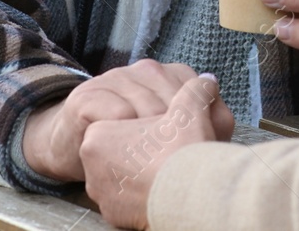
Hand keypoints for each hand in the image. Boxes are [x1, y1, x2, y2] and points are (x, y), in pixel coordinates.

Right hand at [22, 60, 226, 182]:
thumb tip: (220, 124)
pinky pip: (115, 112)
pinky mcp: (88, 95)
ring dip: (153, 138)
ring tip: (152, 161)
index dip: (202, 123)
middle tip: (177, 161)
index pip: (199, 90)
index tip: (198, 147)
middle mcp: (143, 70)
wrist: (73, 144)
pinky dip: (124, 134)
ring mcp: (115, 79)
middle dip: (180, 134)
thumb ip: (201, 123)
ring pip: (148, 106)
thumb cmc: (129, 143)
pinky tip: (126, 151)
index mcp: (167, 75)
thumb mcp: (167, 133)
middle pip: (176, 98)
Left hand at [82, 75, 230, 228]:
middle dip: (142, 149)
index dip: (145, 124)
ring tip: (169, 168)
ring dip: (143, 171)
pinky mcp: (117, 217)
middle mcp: (93, 170)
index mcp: (97, 139)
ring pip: (124, 176)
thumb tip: (206, 82)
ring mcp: (104, 197)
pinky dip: (145, 194)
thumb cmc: (180, 154)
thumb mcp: (189, 112)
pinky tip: (165, 188)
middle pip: (121, 151)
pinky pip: (129, 201)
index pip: (118, 124)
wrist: (191, 200)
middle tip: (167, 148)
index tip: (162, 131)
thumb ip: (195, 92)